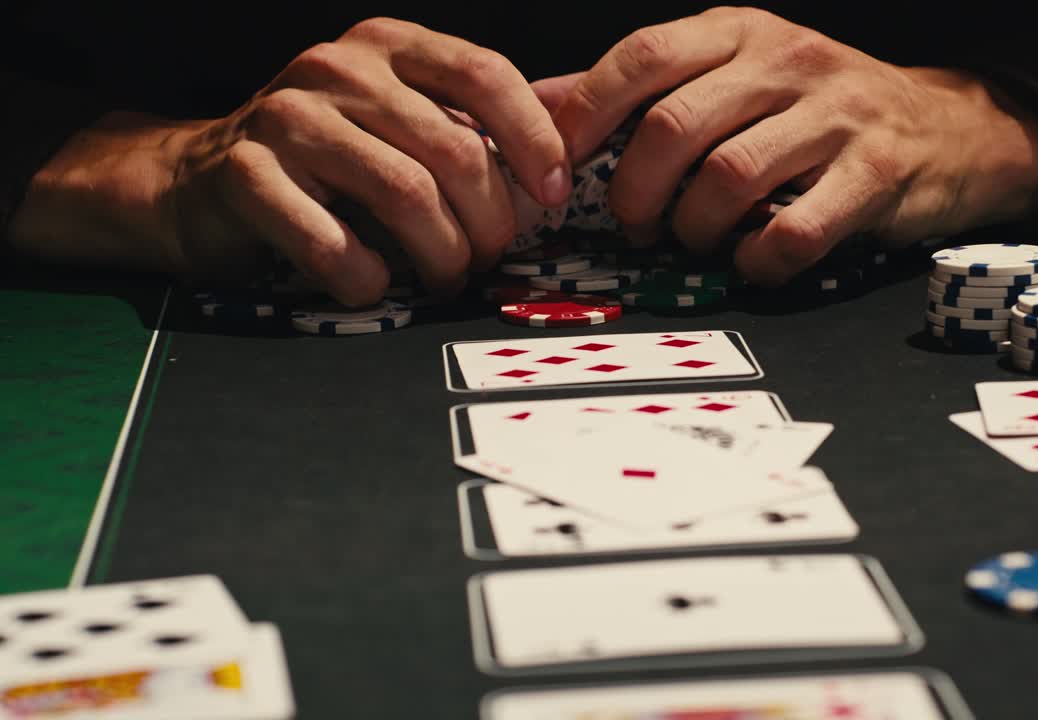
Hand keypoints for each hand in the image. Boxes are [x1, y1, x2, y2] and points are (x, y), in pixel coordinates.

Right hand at [10, 18, 570, 303]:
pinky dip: (366, 278)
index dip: (533, 139)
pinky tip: (373, 285)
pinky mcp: (244, 175)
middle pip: (454, 149)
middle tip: (486, 258)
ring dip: (439, 255)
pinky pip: (332, 242)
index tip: (552, 194)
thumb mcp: (399, 120)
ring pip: (404, 194)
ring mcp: (286, 118)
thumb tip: (573, 141)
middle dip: (489, 222)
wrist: (194, 179)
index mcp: (387, 46)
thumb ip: (472, 125)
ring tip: (443, 278)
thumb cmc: (321, 158)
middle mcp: (337, 69)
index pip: (484, 74)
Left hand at [551, 7, 1037, 285]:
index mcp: (739, 33)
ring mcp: (834, 115)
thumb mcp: (735, 73)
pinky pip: (795, 230)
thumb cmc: (819, 107)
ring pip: (728, 179)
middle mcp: (785, 62)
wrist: (947, 126)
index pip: (641, 57)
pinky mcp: (875, 173)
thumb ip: (644, 87)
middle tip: (636, 224)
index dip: (585, 115)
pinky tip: (753, 261)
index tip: (562, 168)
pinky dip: (759, 261)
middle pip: (673, 127)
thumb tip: (543, 100)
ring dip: (693, 228)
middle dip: (636, 192)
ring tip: (695, 240)